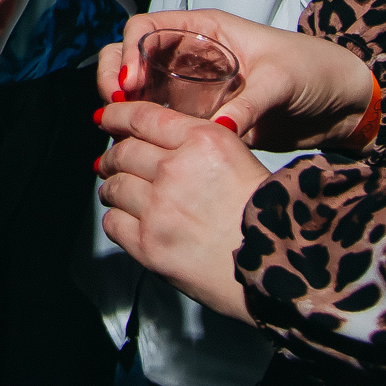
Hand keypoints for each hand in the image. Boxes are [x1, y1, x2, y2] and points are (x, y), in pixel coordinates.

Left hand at [94, 107, 268, 321]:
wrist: (280, 269)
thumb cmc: (268, 216)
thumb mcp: (237, 157)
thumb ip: (196, 143)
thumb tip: (158, 139)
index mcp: (202, 140)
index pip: (141, 116)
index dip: (116, 116)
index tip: (105, 119)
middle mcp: (175, 169)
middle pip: (123, 152)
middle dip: (113, 157)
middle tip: (111, 162)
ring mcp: (159, 208)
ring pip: (114, 186)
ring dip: (113, 188)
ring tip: (119, 193)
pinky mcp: (149, 244)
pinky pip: (113, 223)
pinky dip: (117, 220)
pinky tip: (127, 221)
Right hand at [95, 8, 376, 150]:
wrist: (341, 103)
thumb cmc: (316, 71)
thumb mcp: (282, 81)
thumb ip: (249, 105)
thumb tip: (219, 129)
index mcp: (206, 29)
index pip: (147, 28)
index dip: (130, 50)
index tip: (131, 82)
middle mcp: (191, 53)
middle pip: (132, 54)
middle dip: (115, 75)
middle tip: (115, 105)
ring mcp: (192, 84)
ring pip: (141, 88)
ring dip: (124, 104)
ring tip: (121, 129)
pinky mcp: (200, 114)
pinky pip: (161, 117)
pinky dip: (144, 127)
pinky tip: (140, 145)